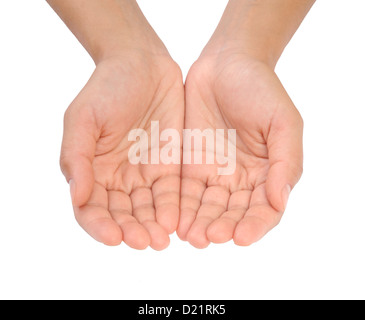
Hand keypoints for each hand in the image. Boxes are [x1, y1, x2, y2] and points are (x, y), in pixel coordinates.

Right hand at [60, 54, 183, 249]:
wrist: (142, 65)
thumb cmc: (107, 88)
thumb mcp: (83, 118)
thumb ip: (77, 157)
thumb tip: (77, 197)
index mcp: (92, 171)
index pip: (92, 209)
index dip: (100, 226)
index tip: (113, 237)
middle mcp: (117, 178)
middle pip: (122, 215)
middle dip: (132, 231)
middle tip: (145, 242)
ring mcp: (143, 174)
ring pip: (146, 210)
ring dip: (152, 227)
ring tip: (161, 240)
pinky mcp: (168, 166)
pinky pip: (169, 194)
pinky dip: (171, 209)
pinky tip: (176, 221)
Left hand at [177, 53, 302, 247]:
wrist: (226, 64)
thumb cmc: (261, 89)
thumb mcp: (283, 122)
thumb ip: (286, 162)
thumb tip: (279, 201)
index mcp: (268, 173)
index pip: (264, 209)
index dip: (255, 225)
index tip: (242, 237)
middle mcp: (241, 179)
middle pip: (232, 213)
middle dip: (222, 227)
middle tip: (209, 237)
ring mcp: (214, 174)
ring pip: (207, 208)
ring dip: (200, 224)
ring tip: (191, 236)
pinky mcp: (190, 165)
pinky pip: (186, 192)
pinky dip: (182, 208)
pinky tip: (176, 220)